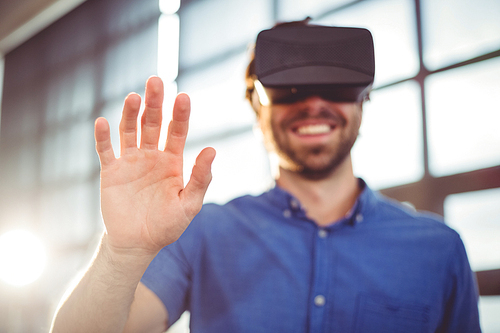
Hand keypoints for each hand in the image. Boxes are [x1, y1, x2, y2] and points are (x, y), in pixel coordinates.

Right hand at [94, 76, 214, 256]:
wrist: (137, 244)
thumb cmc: (167, 226)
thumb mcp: (189, 205)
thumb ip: (200, 178)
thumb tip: (212, 150)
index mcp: (172, 162)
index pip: (177, 131)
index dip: (180, 114)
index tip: (183, 97)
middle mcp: (151, 156)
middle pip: (152, 123)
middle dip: (154, 103)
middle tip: (156, 81)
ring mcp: (130, 162)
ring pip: (130, 131)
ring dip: (130, 114)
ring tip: (134, 97)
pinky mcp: (111, 172)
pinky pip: (106, 151)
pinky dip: (103, 137)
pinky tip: (102, 122)